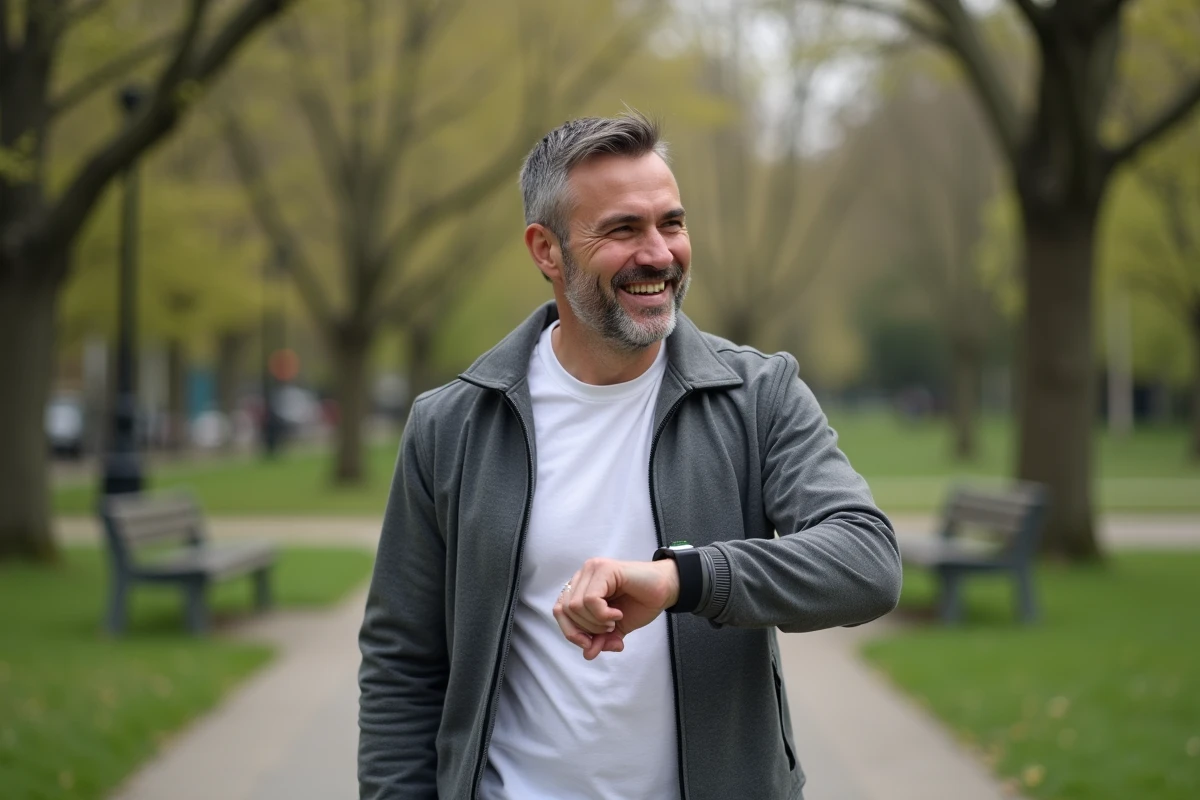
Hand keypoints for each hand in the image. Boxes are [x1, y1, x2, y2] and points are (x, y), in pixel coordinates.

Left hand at [552, 557, 679, 659]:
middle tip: (609, 628)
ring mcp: (593, 569)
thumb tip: (588, 654)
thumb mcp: (616, 629)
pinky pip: (591, 599)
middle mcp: (583, 575)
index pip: (560, 611)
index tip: (590, 643)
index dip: (571, 632)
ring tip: (614, 620)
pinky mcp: (604, 569)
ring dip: (597, 622)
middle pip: (565, 610)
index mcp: (581, 587)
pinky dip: (603, 614)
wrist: (665, 589)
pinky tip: (618, 614)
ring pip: (576, 606)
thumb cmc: (640, 603)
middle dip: (587, 629)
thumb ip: (600, 640)